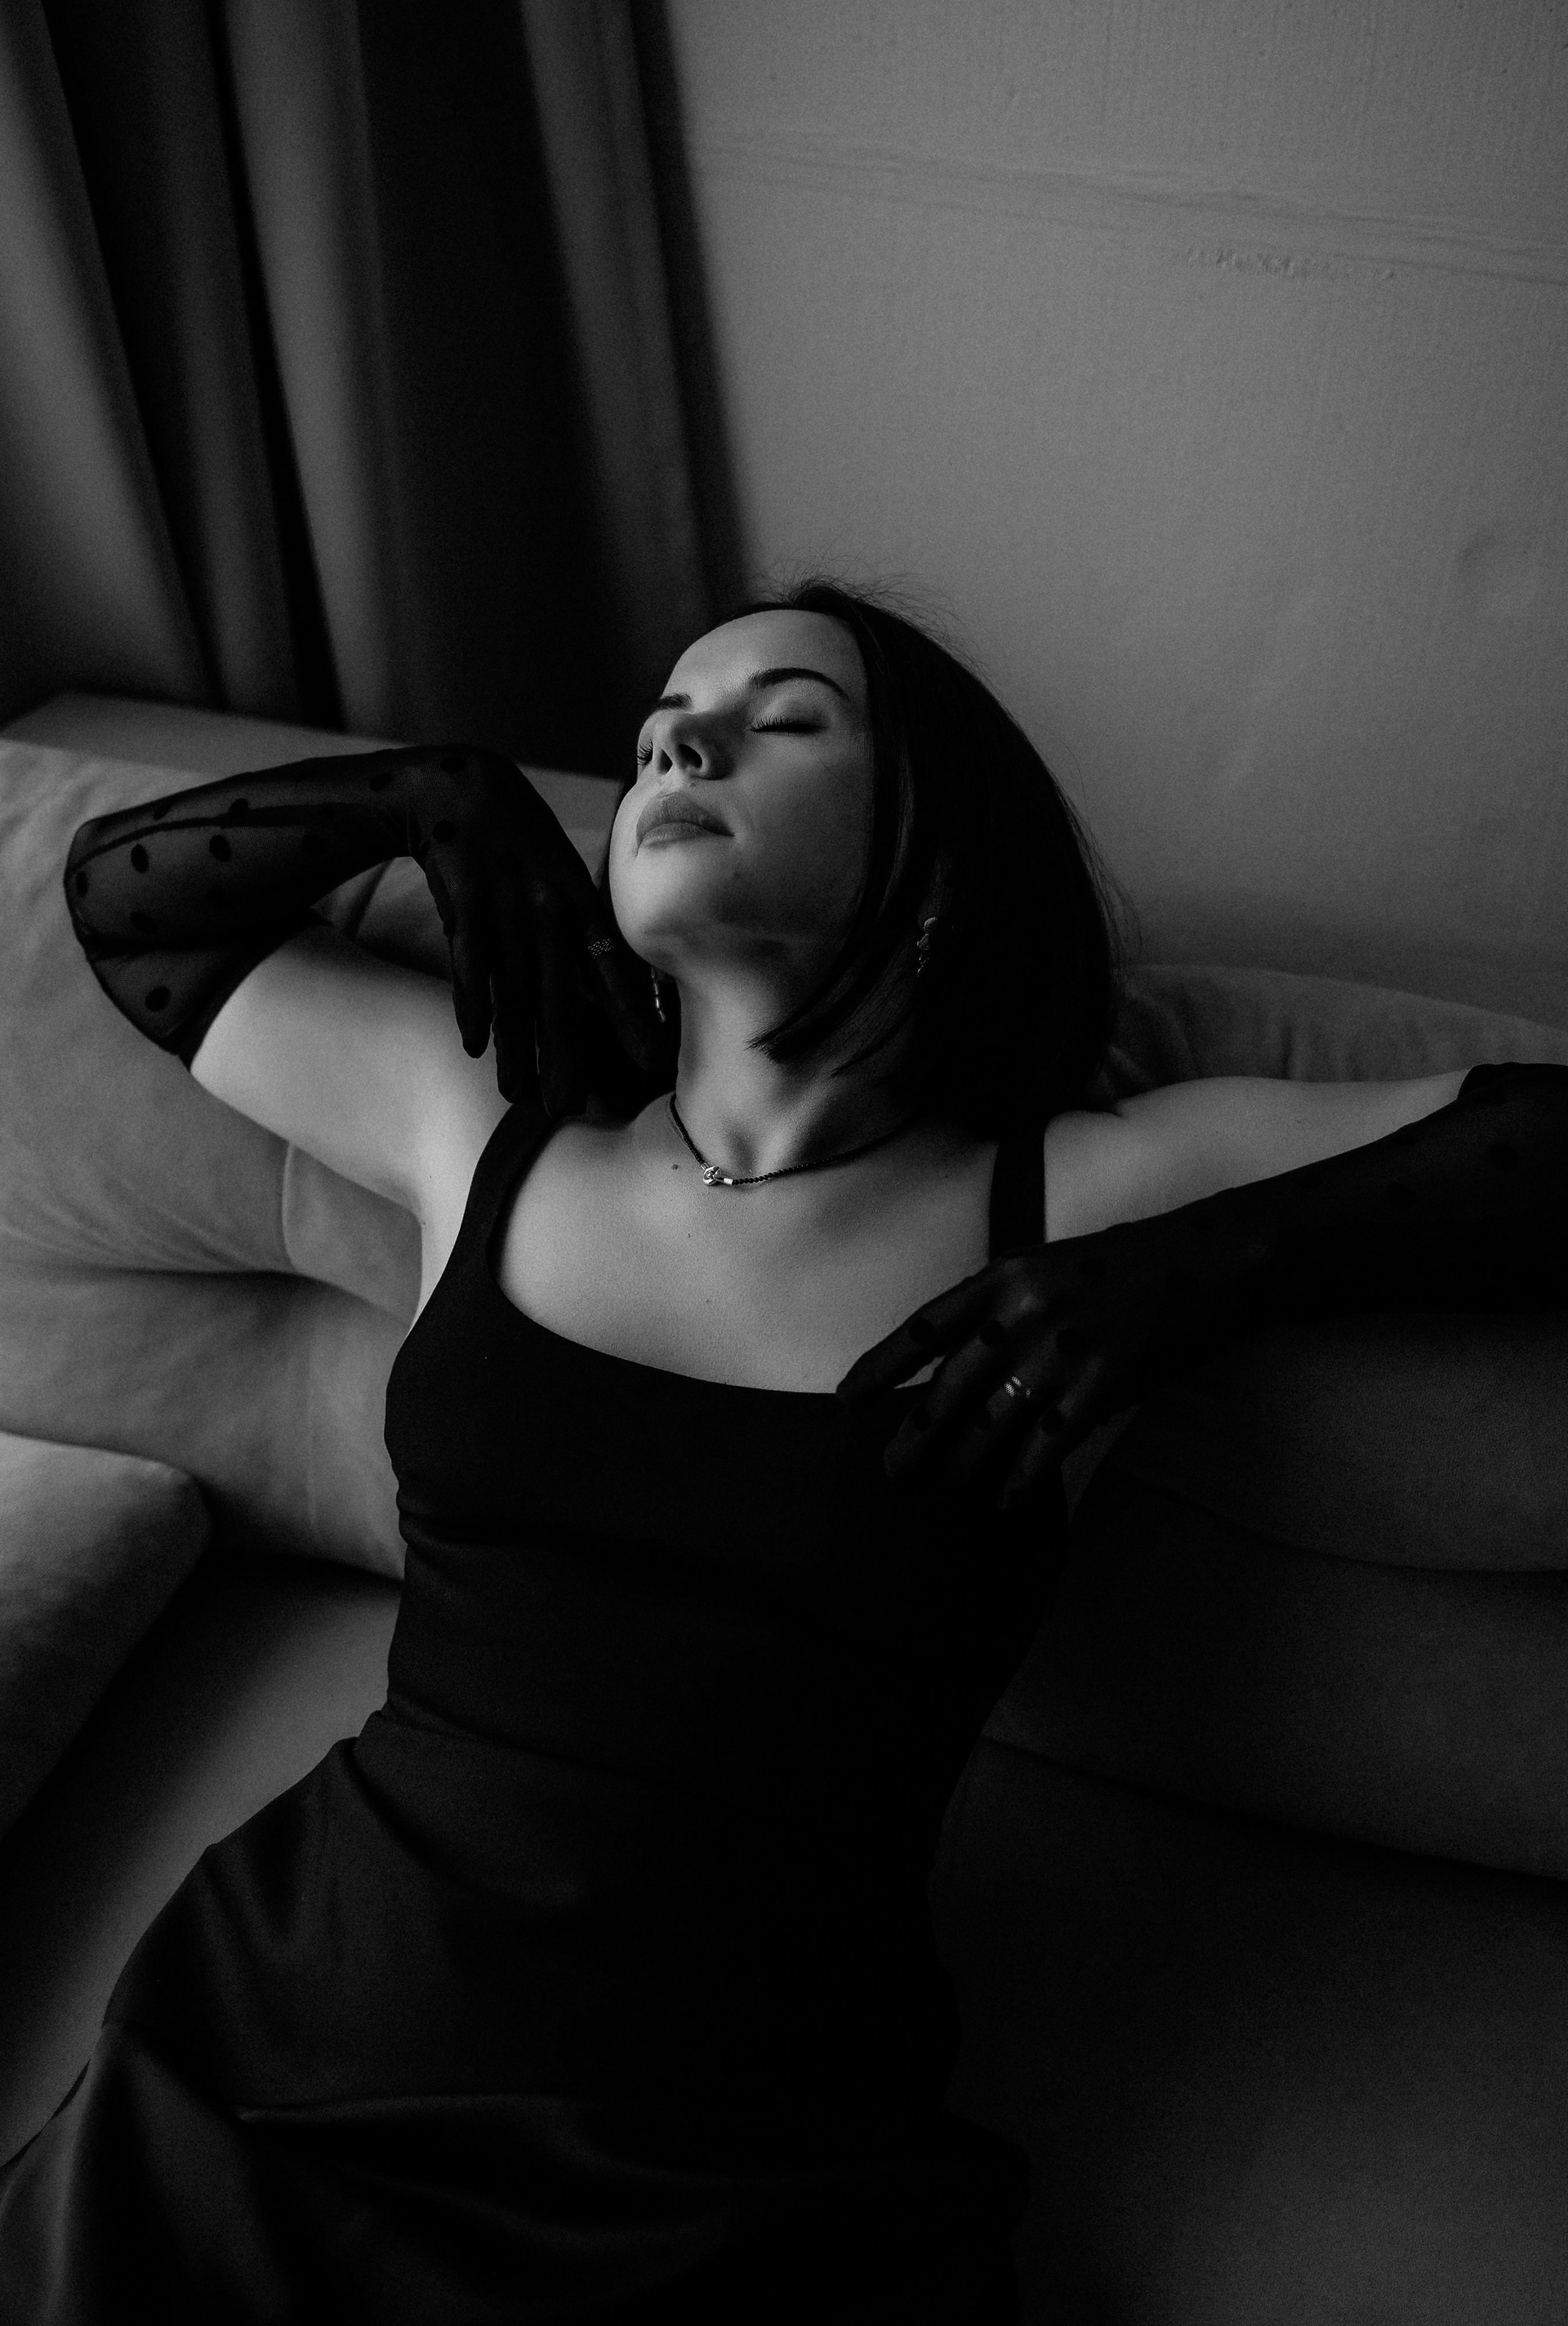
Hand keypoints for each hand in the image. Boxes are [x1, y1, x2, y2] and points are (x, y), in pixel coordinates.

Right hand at [404, 749, 666, 1112]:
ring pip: (513, 986)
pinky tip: (475, 1045)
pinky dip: (470, 1001)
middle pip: (559, 990)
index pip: (613, 964)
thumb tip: (614, 995)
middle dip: (565, 1051)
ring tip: (519, 1095)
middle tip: (572, 1106)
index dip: (631, 1012)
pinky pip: (468, 960)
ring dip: (516, 1044)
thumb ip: (585, 932)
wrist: (460, 785)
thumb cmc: (522, 844)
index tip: (650, 1062)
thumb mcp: (563, 877)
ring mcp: (504, 902)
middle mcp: (547, 904)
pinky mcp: (461, 900)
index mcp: (580, 899)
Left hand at [835, 1210, 1258, 1515]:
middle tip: (892, 1473)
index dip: (881, 1368)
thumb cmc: (1126, 1265)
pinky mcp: (1100, 1387)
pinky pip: (1044, 1448)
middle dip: (914, 1438)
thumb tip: (959, 1366)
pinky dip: (1019, 1479)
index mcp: (1004, 1275)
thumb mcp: (1050, 1266)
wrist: (1206, 1263)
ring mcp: (1061, 1352)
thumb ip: (1002, 1307)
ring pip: (991, 1425)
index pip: (924, 1329)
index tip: (849, 1403)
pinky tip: (1004, 1501)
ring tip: (941, 1490)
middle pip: (949, 1389)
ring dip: (961, 1466)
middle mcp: (1022, 1312)